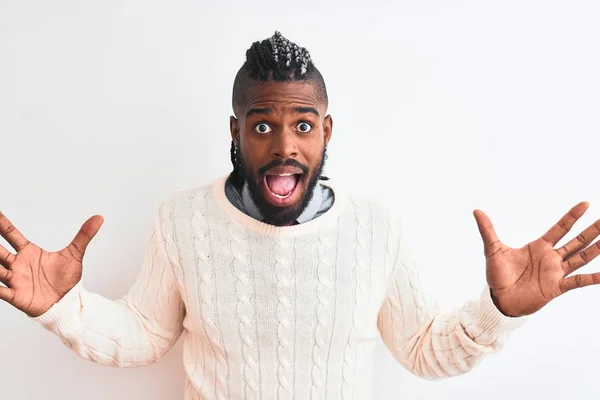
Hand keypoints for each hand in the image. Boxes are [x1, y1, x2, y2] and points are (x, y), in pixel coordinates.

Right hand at [0, 211, 102, 316]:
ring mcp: (14, 279)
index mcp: (29, 252)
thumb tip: (99, 218)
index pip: (12, 235)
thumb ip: (84, 236)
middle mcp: (18, 264)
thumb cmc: (66, 279)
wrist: (67, 302)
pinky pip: (0, 291)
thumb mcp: (75, 255)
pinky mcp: (16, 295)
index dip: (2, 224)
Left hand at [473, 202, 599, 316]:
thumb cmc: (497, 275)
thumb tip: (477, 211)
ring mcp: (556, 272)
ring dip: (596, 249)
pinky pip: (578, 282)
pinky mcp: (556, 287)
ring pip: (582, 258)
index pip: (560, 228)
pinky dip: (592, 279)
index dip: (572, 216)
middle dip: (592, 231)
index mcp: (539, 247)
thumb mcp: (493, 250)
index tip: (585, 204)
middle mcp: (551, 258)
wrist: (498, 299)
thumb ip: (487, 230)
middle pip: (576, 241)